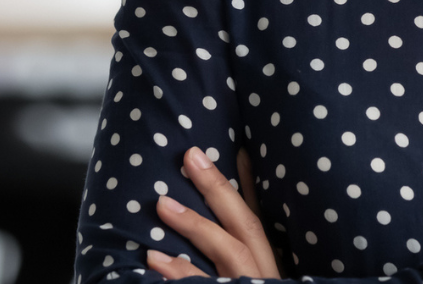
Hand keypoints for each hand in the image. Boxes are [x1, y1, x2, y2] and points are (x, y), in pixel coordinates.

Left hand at [147, 147, 280, 279]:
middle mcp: (262, 269)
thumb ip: (237, 240)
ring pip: (231, 251)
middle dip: (219, 189)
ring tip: (162, 204)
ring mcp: (247, 280)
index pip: (256, 214)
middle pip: (246, 224)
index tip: (233, 151)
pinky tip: (155, 258)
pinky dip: (181, 272)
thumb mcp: (251, 266)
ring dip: (196, 225)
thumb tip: (229, 189)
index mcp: (266, 259)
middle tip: (191, 157)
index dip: (245, 182)